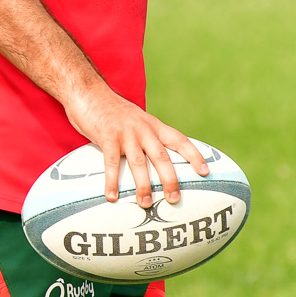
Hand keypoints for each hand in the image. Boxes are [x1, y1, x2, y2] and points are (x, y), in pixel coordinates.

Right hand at [64, 85, 208, 207]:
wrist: (90, 92)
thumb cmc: (114, 112)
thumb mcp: (137, 121)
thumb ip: (148, 138)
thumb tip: (159, 164)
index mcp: (154, 125)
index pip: (180, 140)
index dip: (194, 156)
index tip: (205, 172)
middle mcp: (143, 129)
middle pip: (162, 156)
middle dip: (170, 179)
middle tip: (175, 198)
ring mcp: (125, 133)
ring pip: (139, 162)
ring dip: (143, 185)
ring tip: (146, 204)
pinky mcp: (107, 137)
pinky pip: (110, 163)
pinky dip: (112, 181)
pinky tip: (112, 197)